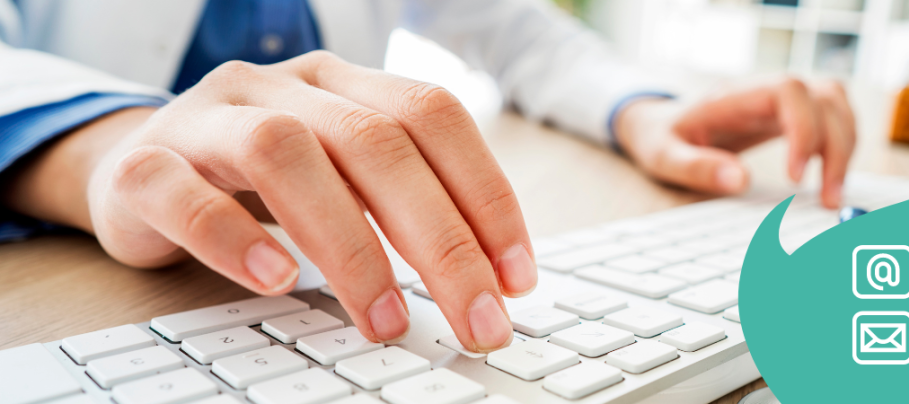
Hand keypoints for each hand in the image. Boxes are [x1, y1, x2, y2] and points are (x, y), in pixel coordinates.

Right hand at [2, 51, 534, 351]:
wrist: (141, 165)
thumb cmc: (261, 181)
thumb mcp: (342, 176)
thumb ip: (401, 206)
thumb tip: (486, 278)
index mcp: (342, 84)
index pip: (433, 115)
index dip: (485, 193)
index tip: (517, 276)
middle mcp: (282, 87)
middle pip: (376, 142)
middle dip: (442, 240)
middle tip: (476, 320)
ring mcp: (208, 118)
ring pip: (286, 153)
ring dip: (350, 246)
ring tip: (387, 319)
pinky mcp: (144, 165)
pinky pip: (181, 192)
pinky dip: (232, 238)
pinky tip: (275, 282)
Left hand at [614, 78, 855, 207]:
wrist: (662, 125)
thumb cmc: (663, 138)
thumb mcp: (663, 156)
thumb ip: (696, 167)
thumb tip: (739, 181)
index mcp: (733, 95)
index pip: (788, 91)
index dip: (803, 128)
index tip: (794, 176)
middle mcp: (765, 91)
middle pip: (824, 97)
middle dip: (835, 147)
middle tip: (827, 197)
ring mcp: (782, 102)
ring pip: (836, 105)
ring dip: (844, 148)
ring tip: (831, 195)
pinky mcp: (791, 116)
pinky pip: (833, 119)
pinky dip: (840, 147)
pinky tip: (829, 180)